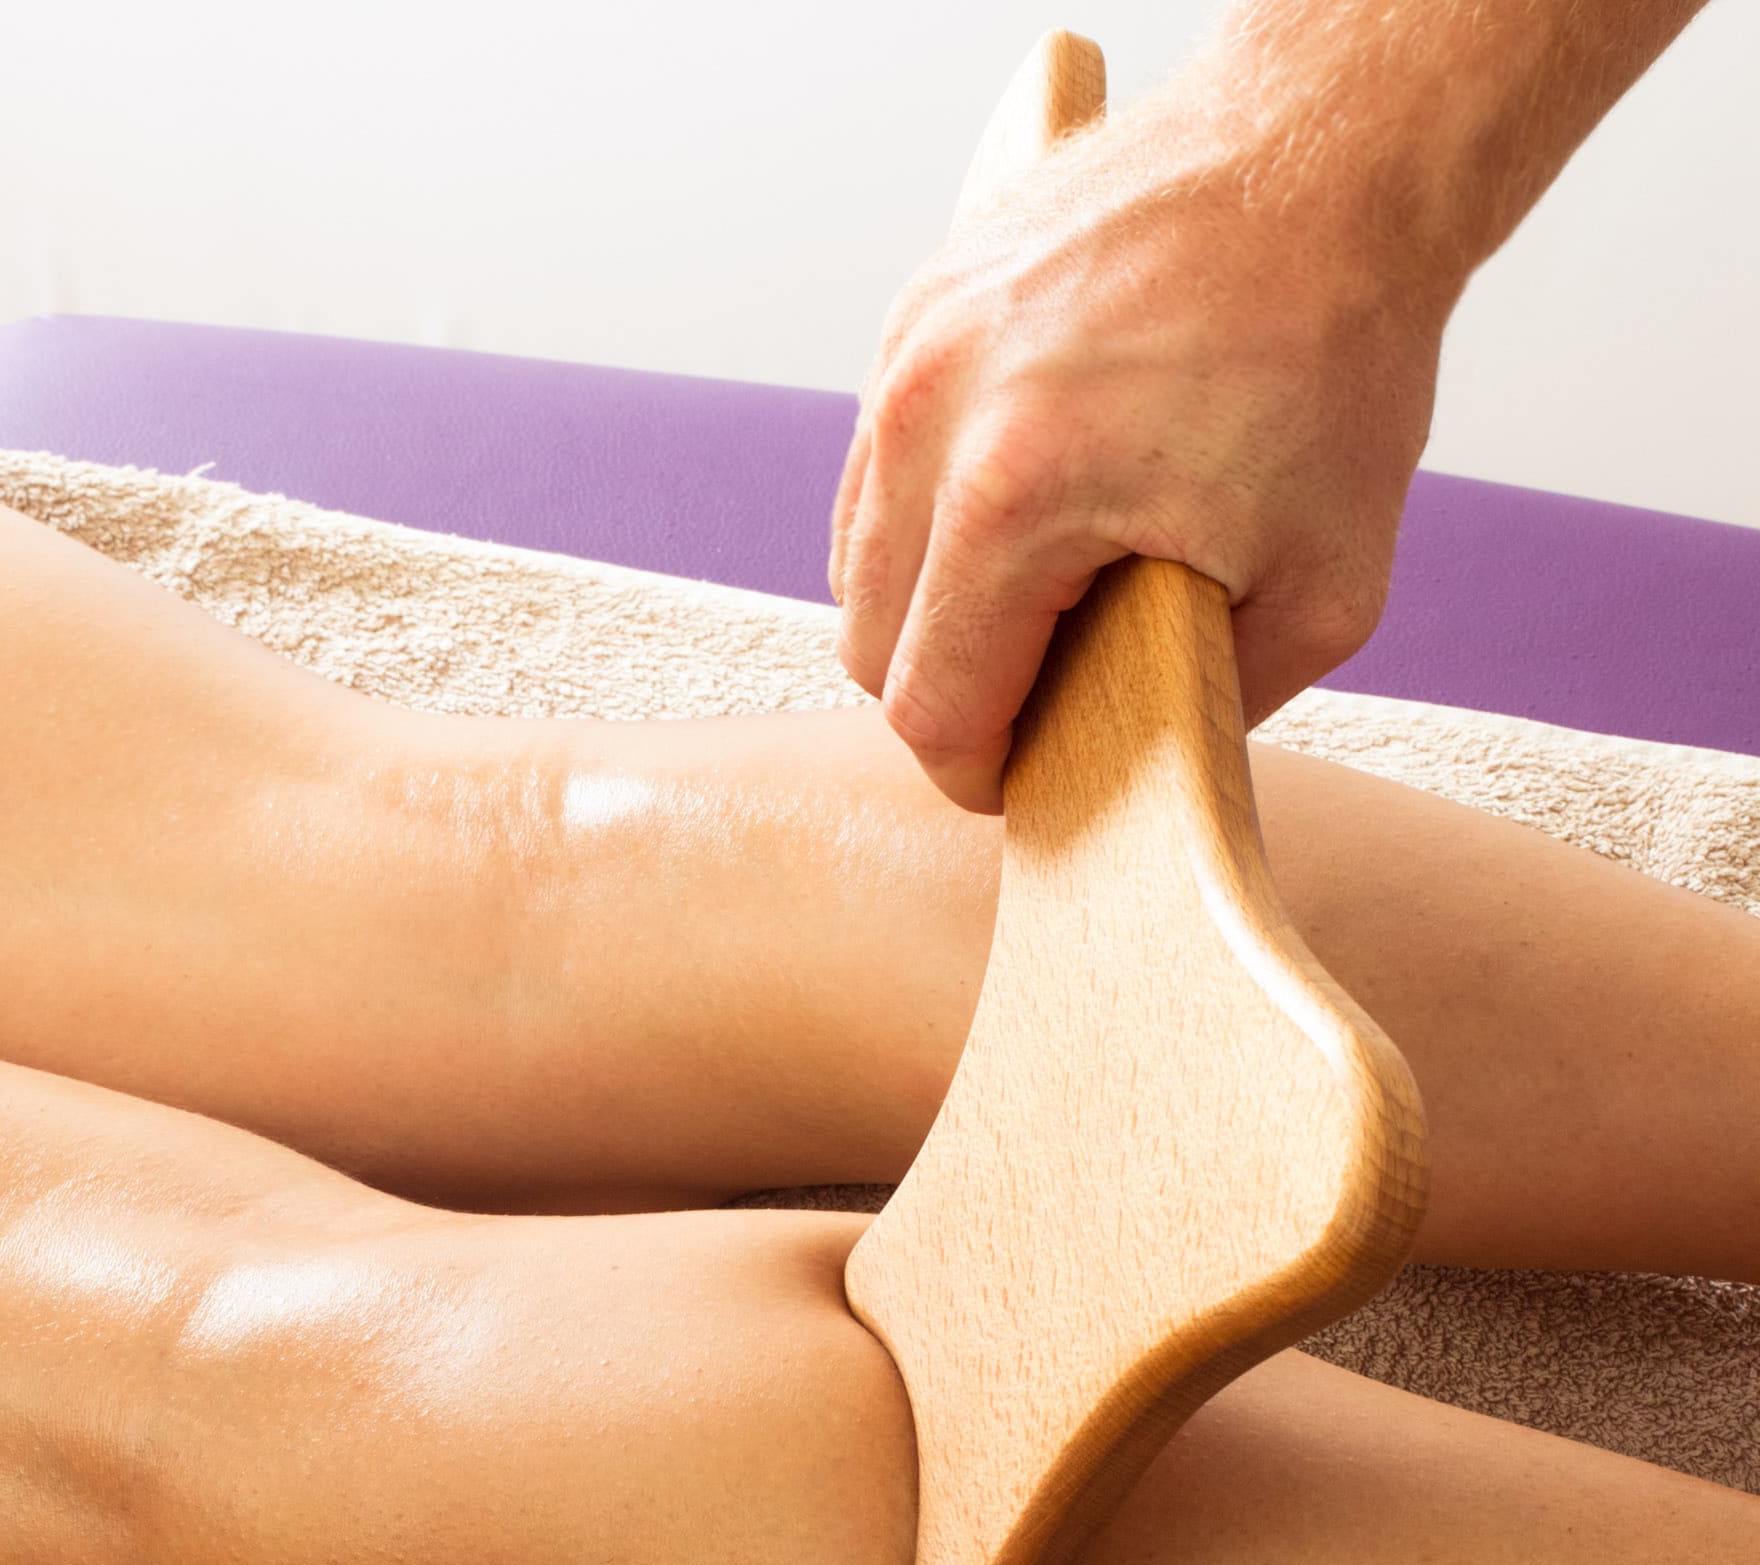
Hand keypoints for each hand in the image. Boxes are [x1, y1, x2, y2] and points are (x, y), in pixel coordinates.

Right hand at [829, 80, 1459, 812]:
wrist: (1324, 158)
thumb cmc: (1334, 352)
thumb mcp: (1326, 588)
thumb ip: (1210, 707)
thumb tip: (1137, 755)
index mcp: (1014, 497)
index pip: (929, 704)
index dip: (976, 772)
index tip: (1018, 779)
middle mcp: (930, 417)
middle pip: (867, 643)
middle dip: (945, 695)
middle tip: (1030, 702)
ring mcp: (909, 354)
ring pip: (856, 557)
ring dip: (923, 611)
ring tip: (1024, 611)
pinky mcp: (916, 313)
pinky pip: (874, 468)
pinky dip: (924, 520)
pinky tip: (1007, 517)